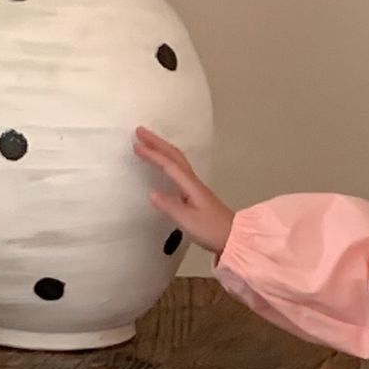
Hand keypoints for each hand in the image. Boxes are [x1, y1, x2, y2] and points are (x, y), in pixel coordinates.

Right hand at [133, 127, 235, 254]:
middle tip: (140, 131)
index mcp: (190, 186)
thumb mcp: (187, 220)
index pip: (168, 165)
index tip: (135, 145)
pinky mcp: (195, 193)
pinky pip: (179, 170)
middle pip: (174, 156)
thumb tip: (152, 193)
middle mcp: (193, 182)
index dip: (152, 154)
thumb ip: (169, 206)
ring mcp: (195, 187)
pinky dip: (168, 161)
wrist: (233, 237)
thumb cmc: (211, 230)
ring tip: (148, 142)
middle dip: (157, 142)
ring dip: (162, 149)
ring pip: (177, 160)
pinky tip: (163, 165)